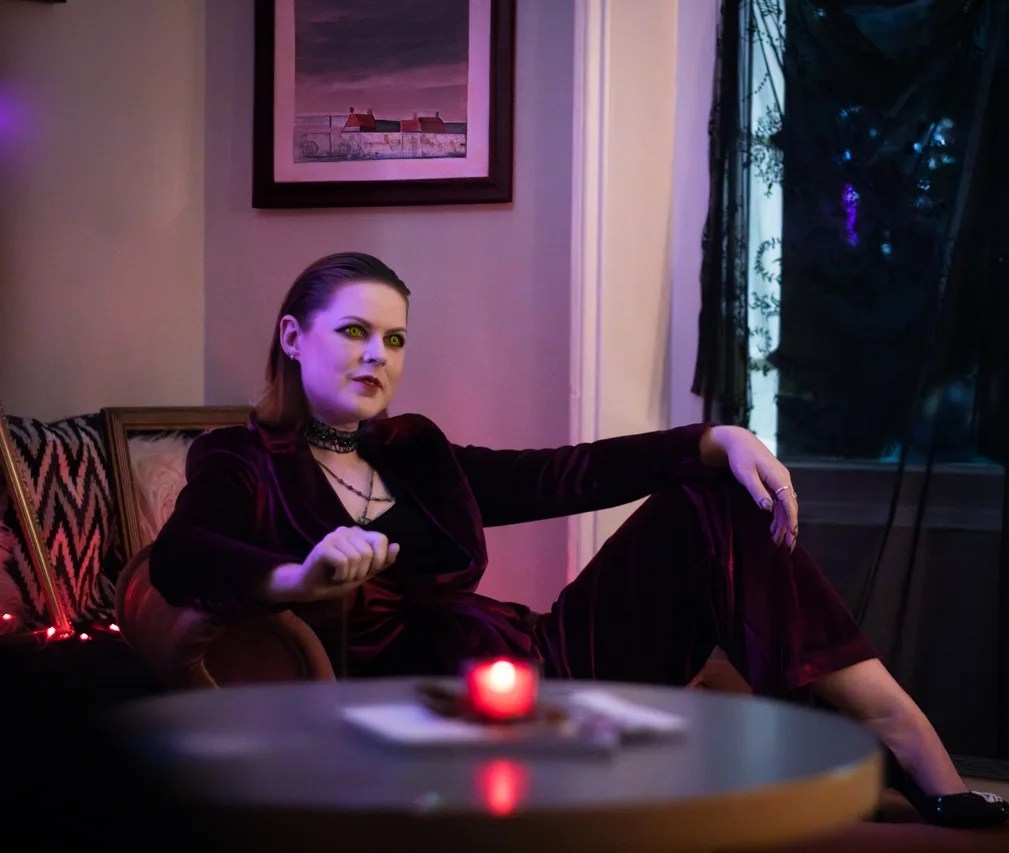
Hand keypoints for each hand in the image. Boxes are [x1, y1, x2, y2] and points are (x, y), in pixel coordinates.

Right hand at [268, 526, 399, 602]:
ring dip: (350, 575)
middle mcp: (347, 530)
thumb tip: (397, 546)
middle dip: (361, 571)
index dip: (378, 561)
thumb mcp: (366, 572)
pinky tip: (332, 577)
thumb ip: (382, 561)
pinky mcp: (323, 547)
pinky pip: (344, 563)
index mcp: (359, 533)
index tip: (364, 571)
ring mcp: (334, 536)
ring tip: (339, 575)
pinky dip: (341, 576)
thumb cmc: (339, 578)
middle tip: (348, 575)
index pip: (382, 540)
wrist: (312, 589)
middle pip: (369, 552)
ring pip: (357, 558)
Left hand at [700, 425, 798, 551]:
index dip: (790, 519)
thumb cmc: (740, 457)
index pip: (788, 501)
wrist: (740, 441)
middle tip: (787, 547)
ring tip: (779, 542)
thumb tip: (768, 509)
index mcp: (778, 477)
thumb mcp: (745, 474)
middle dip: (790, 527)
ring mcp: (780, 481)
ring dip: (783, 524)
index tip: (791, 534)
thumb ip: (756, 491)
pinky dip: (779, 515)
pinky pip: (780, 502)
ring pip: (786, 506)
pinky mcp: (775, 483)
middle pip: (790, 506)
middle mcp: (783, 479)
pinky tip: (774, 528)